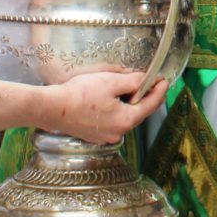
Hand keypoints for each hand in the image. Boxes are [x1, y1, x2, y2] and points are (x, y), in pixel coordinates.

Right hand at [44, 70, 167, 143]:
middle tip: (152, 83)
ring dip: (131, 104)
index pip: (151, 105)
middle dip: (146, 97)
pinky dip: (117, 110)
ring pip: (125, 117)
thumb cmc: (80, 95)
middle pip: (139, 112)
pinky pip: (112, 121)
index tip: (164, 81)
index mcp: (126, 120)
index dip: (159, 91)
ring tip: (132, 88)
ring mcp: (105, 136)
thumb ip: (133, 81)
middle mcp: (118, 133)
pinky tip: (113, 100)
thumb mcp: (111, 82)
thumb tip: (146, 80)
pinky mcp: (94, 134)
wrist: (51, 107)